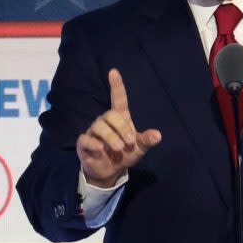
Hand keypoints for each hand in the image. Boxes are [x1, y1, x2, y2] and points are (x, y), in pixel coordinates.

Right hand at [77, 69, 161, 187]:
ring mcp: (93, 132)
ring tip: (119, 148)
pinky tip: (101, 149)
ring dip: (111, 137)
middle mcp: (105, 122)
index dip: (116, 85)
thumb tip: (158, 135)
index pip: (118, 98)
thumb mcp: (139, 148)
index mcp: (120, 118)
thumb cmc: (125, 154)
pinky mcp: (84, 144)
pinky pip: (86, 139)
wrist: (110, 171)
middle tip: (128, 142)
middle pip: (110, 114)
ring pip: (99, 126)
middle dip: (121, 128)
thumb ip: (147, 140)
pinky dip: (93, 143)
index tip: (113, 71)